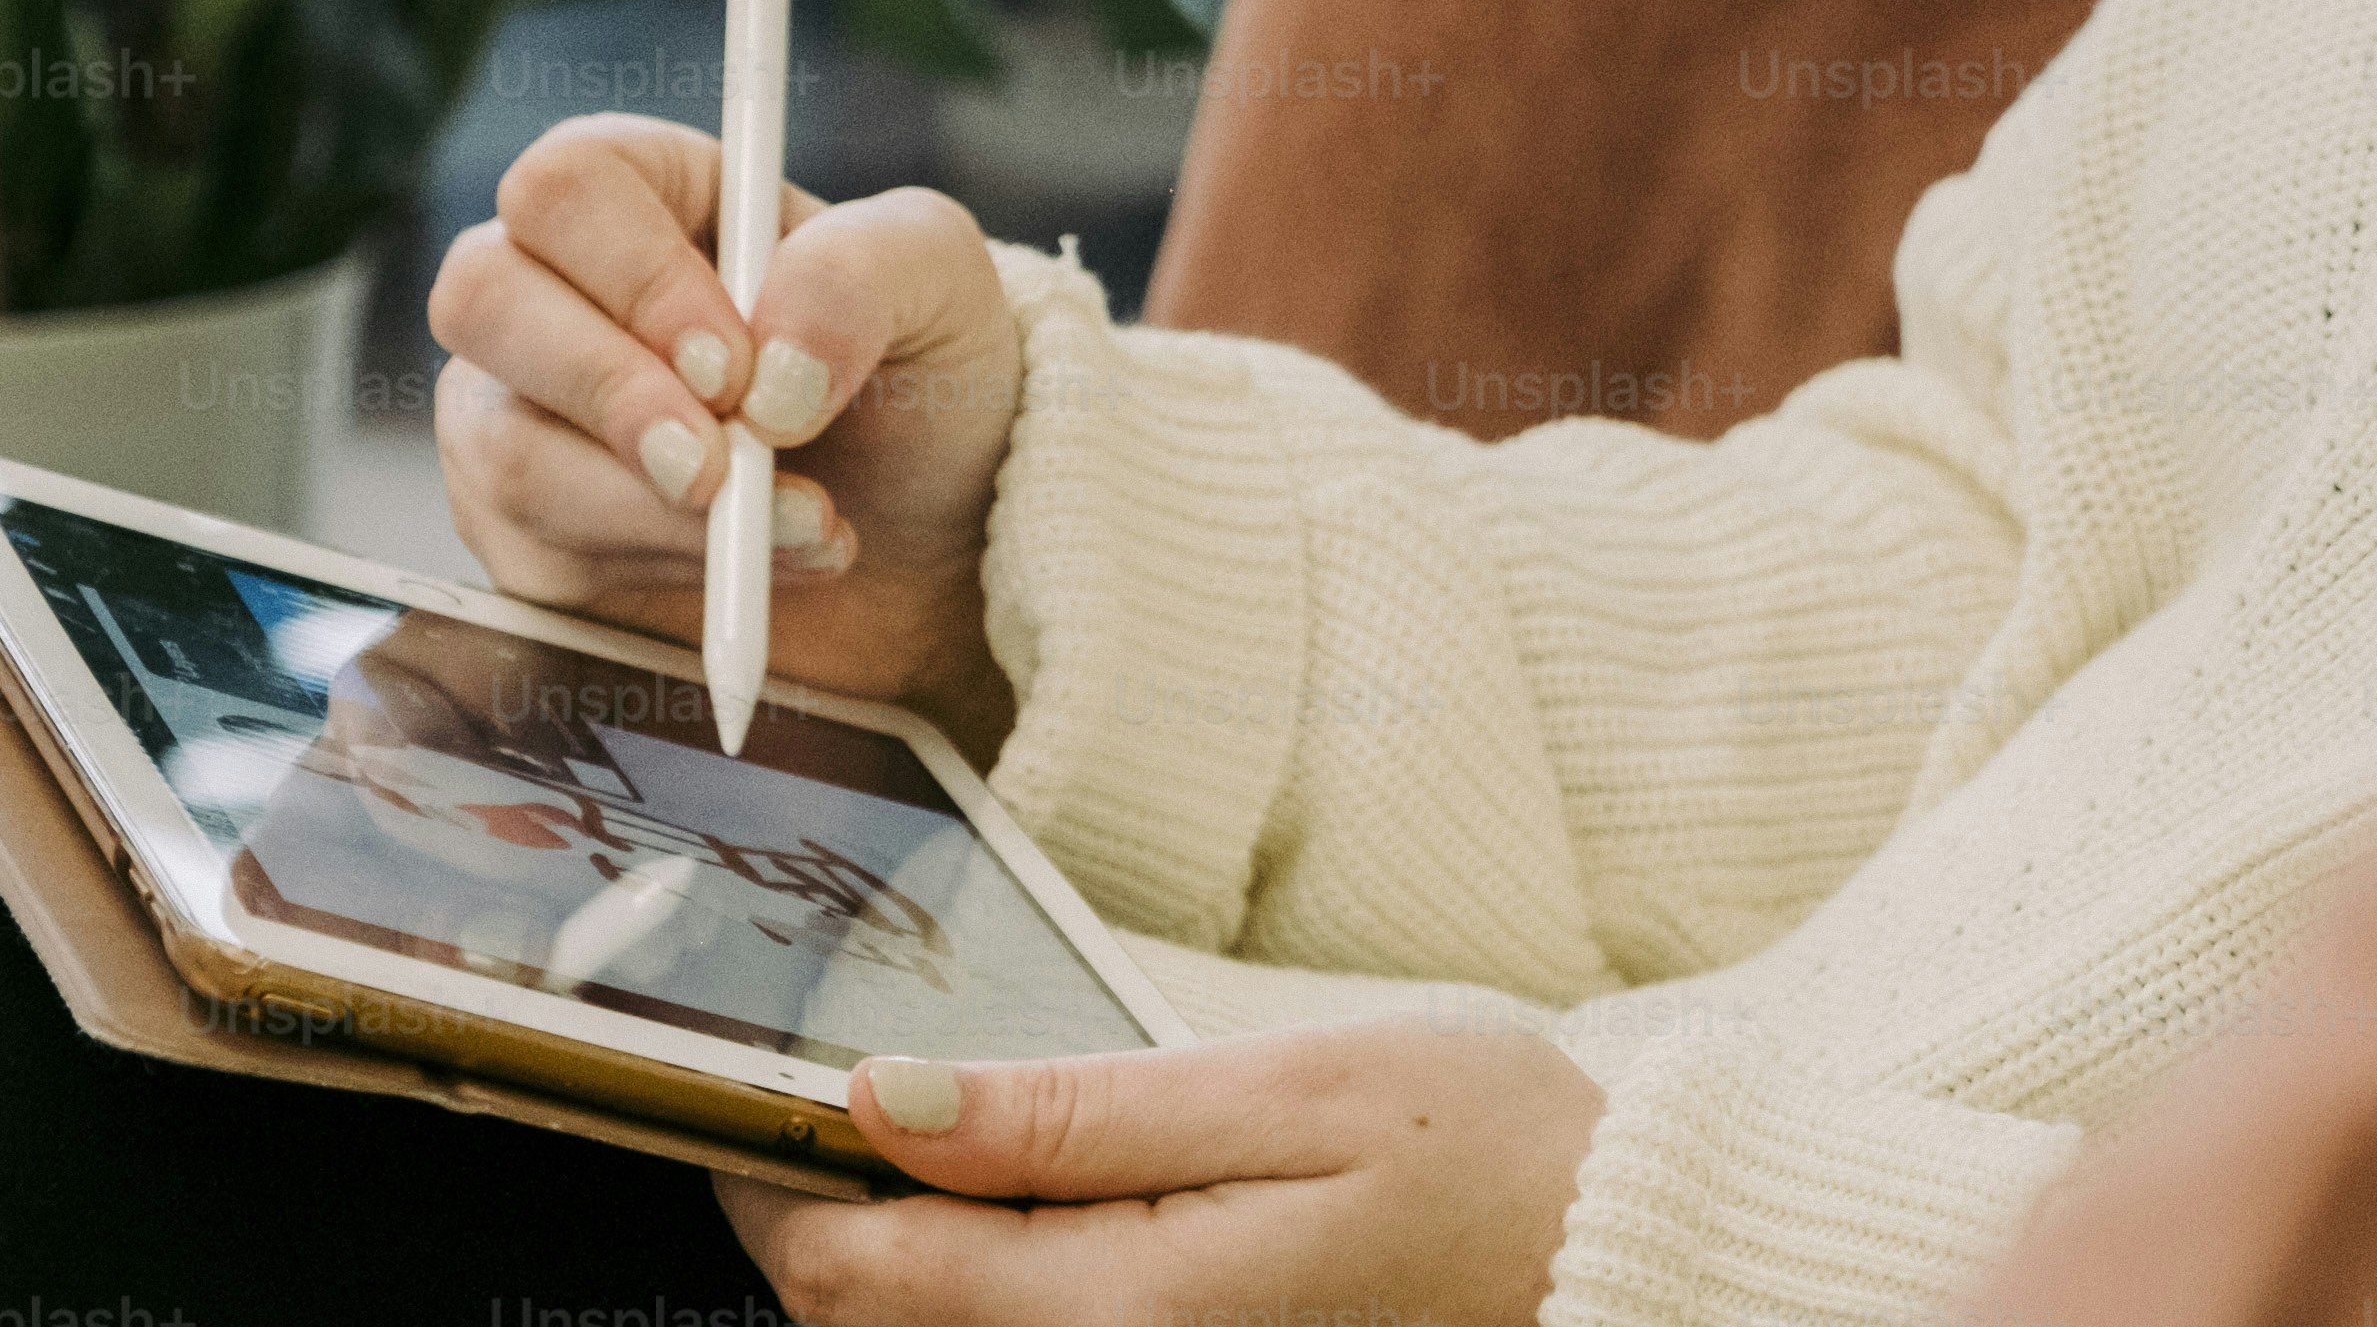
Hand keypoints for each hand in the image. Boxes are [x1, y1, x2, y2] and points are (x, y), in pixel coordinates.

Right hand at [429, 112, 1026, 753]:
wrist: (928, 528)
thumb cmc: (920, 370)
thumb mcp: (937, 282)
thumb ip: (863, 277)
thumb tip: (769, 369)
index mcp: (645, 190)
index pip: (566, 186)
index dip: (634, 273)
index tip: (735, 365)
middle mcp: (552, 286)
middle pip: (482, 298)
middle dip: (611, 395)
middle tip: (726, 467)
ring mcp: (517, 408)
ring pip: (509, 450)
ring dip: (666, 510)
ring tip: (807, 522)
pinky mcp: (521, 530)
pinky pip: (535, 556)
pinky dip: (667, 569)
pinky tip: (763, 566)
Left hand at [724, 1020, 1604, 1326]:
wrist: (1616, 1272)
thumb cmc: (1493, 1166)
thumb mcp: (1294, 1090)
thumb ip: (1077, 1113)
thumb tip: (880, 1104)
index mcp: (1118, 1314)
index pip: (850, 1270)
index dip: (771, 1170)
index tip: (760, 1074)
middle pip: (862, 1326)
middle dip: (820, 1209)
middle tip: (835, 1084)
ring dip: (894, 1254)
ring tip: (928, 1139)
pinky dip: (972, 1288)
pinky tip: (1014, 1212)